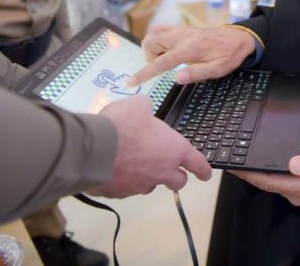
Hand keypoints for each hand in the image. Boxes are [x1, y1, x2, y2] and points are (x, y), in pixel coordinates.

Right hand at [90, 96, 211, 196]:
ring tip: (133, 163)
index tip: (205, 175)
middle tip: (169, 169)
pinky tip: (113, 168)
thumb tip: (143, 112)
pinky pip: (126, 189)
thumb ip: (147, 110)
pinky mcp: (120, 194)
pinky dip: (124, 180)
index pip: (197, 164)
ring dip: (147, 177)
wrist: (93, 148)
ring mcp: (140, 185)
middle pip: (178, 182)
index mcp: (174, 150)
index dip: (203, 169)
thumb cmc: (123, 124)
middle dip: (176, 177)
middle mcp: (162, 171)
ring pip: (150, 185)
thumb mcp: (139, 105)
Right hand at [128, 25, 254, 86]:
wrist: (239, 37)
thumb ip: (197, 73)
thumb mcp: (218, 69)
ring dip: (153, 49)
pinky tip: (169, 50)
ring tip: (167, 60)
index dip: (144, 73)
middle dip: (149, 58)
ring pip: (153, 35)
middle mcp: (182, 37)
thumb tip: (176, 79)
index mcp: (189, 49)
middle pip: (150, 42)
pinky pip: (161, 30)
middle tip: (162, 69)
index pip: (160, 62)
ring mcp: (181, 30)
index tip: (130, 82)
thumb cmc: (229, 55)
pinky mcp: (182, 28)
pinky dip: (159, 40)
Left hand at [231, 151, 299, 206]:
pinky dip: (269, 174)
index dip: (248, 174)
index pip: (268, 181)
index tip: (233, 165)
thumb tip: (294, 164)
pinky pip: (281, 183)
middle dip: (248, 173)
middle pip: (266, 183)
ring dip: (257, 174)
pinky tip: (266, 165)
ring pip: (272, 184)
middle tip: (232, 159)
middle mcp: (297, 193)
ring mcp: (299, 194)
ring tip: (244, 160)